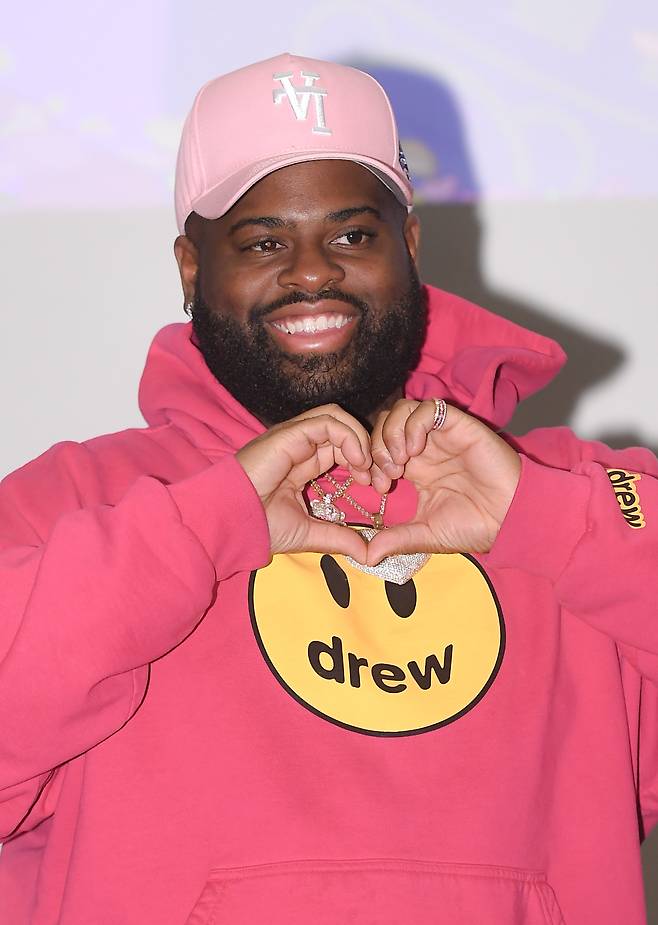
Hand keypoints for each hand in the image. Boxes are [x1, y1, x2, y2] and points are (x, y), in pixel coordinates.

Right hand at [236, 404, 371, 559]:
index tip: (375, 487)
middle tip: (377, 478)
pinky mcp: (289, 434)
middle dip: (366, 450)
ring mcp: (293, 437)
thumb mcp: (307, 533)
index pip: (339, 447)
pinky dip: (348, 437)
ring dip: (359, 439)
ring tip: (366, 468)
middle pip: (342, 430)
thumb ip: (338, 538)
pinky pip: (328, 421)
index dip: (362, 461)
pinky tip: (356, 462)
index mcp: (301, 464)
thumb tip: (369, 554)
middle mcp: (298, 446)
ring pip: (337, 418)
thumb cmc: (259, 527)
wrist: (231, 522)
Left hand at [367, 399, 520, 562]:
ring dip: (391, 433)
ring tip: (400, 460)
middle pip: (385, 425)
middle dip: (376, 447)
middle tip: (387, 473)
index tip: (377, 487)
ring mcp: (440, 435)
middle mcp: (426, 448)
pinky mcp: (457, 425)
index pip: (379, 449)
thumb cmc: (475, 526)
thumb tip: (366, 557)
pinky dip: (413, 424)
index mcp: (416, 469)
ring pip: (401, 411)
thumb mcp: (426, 534)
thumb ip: (396, 539)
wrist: (509, 519)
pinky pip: (427, 408)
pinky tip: (416, 449)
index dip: (371, 463)